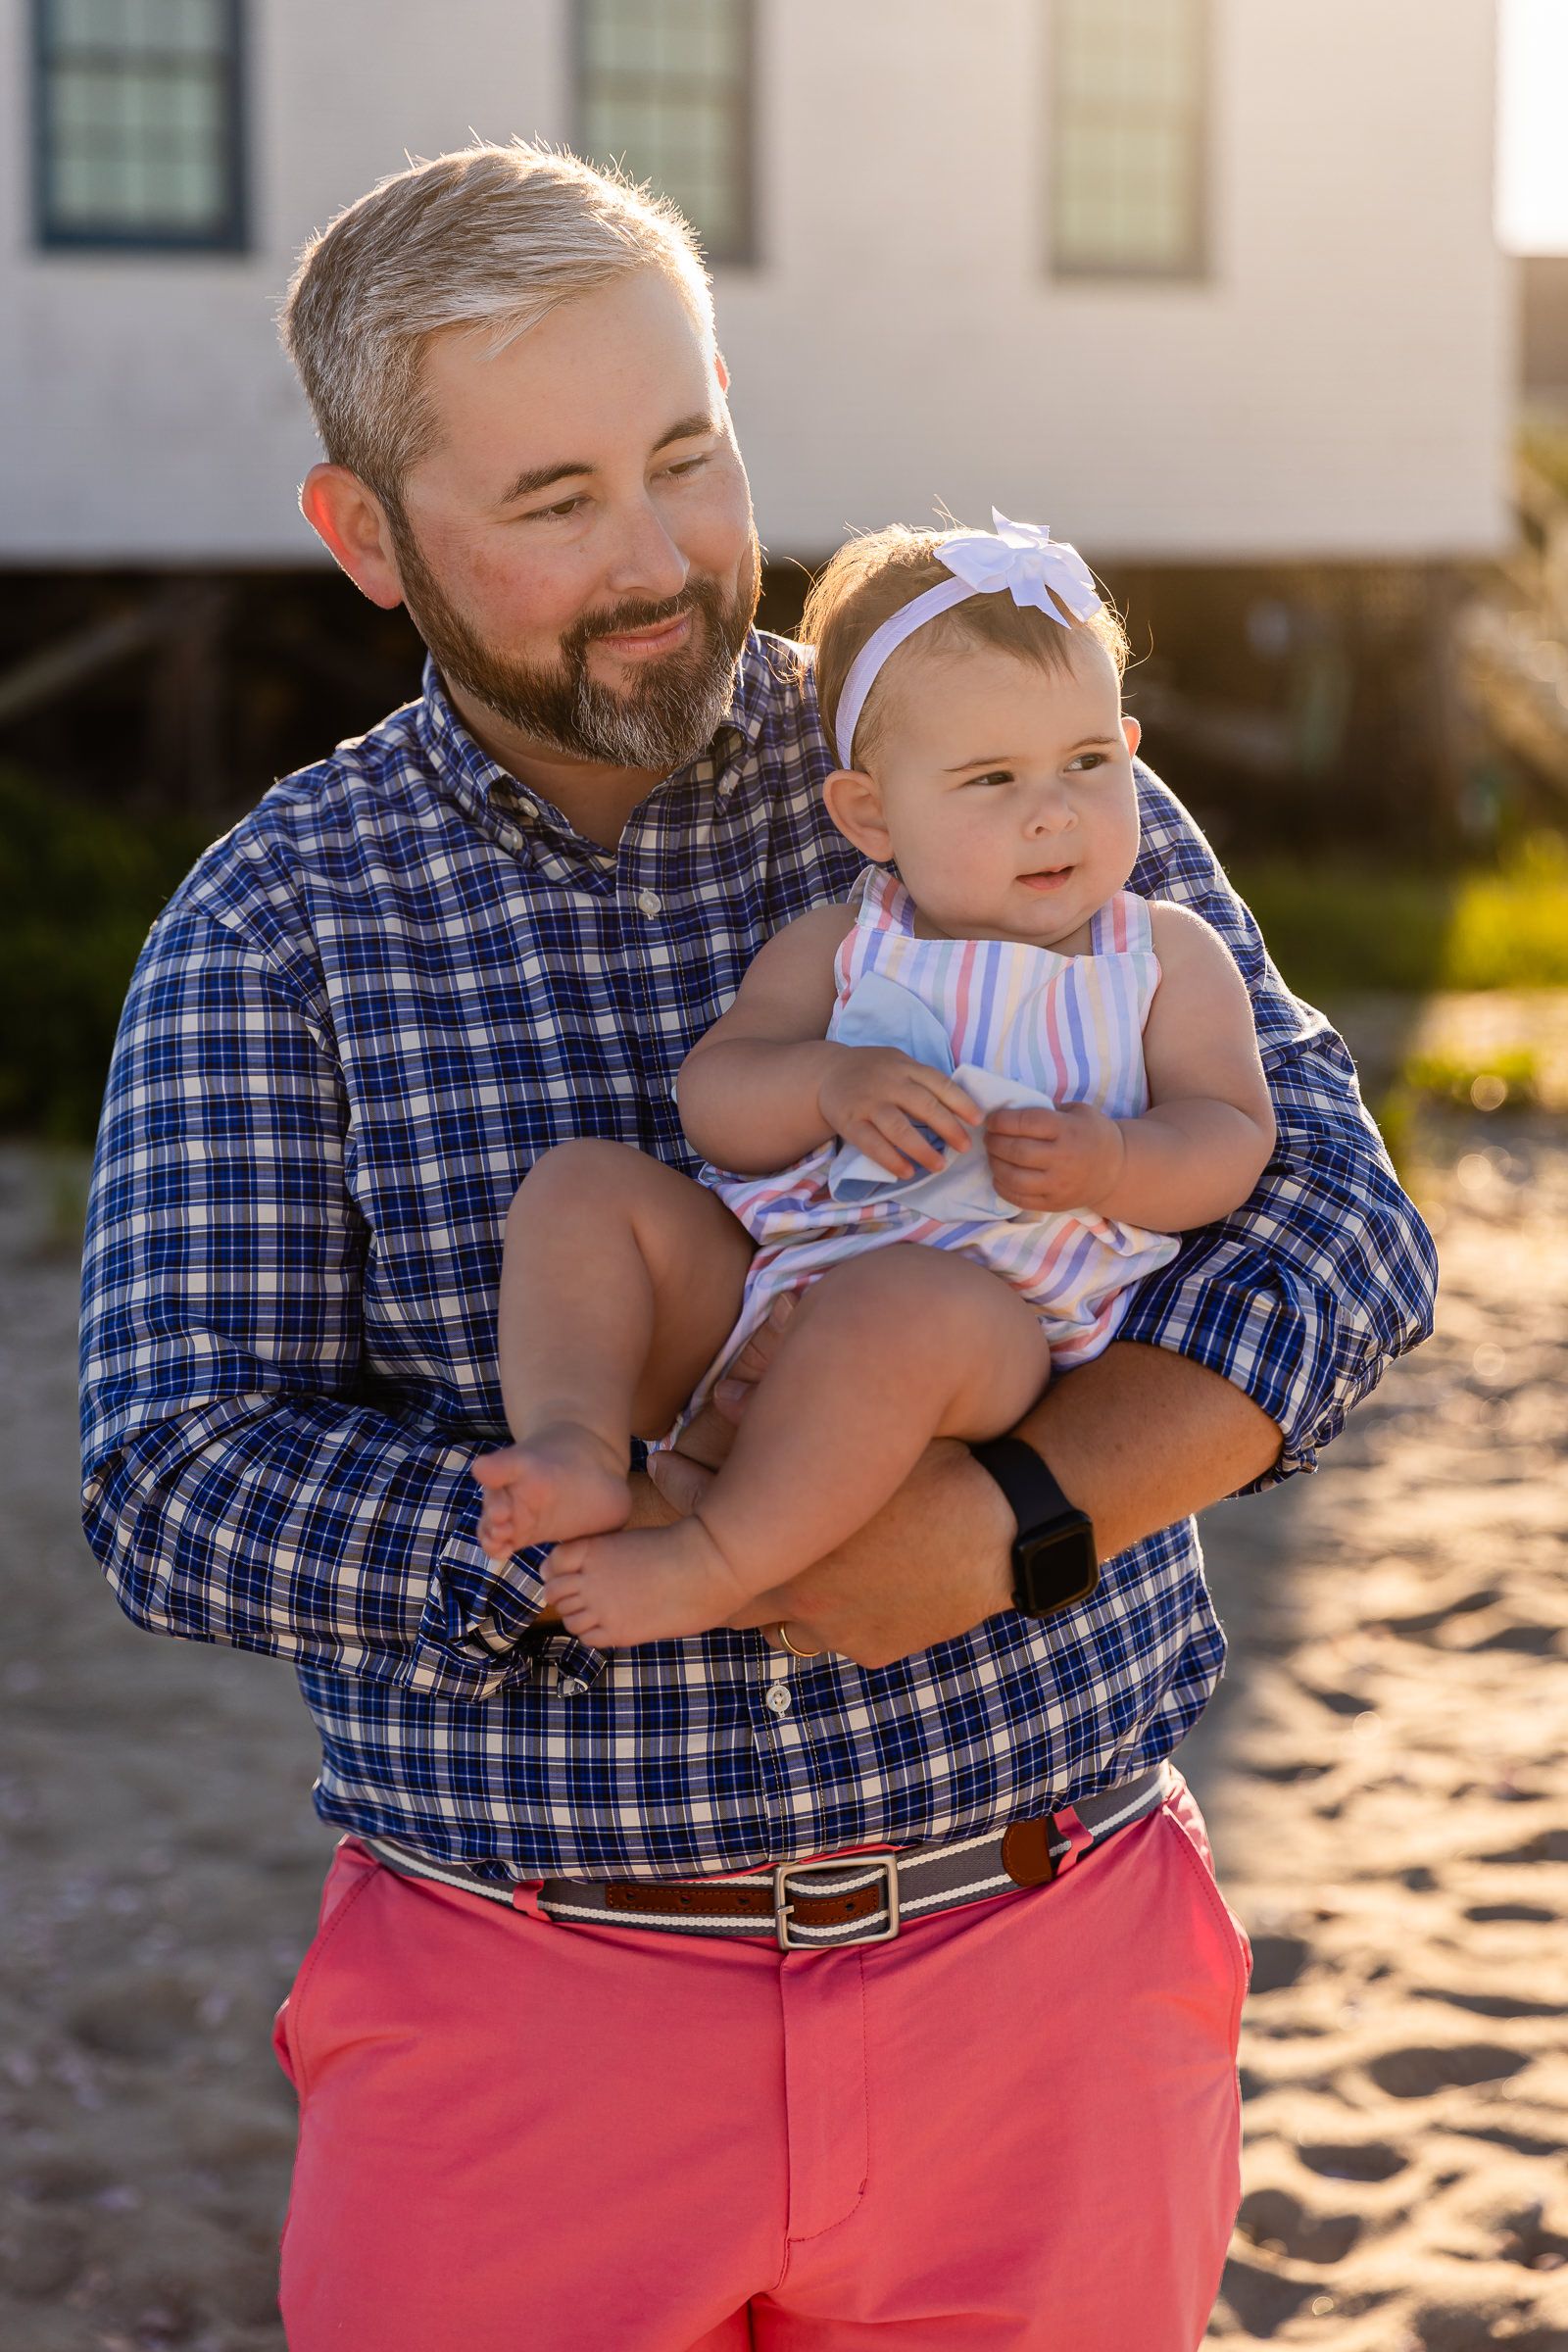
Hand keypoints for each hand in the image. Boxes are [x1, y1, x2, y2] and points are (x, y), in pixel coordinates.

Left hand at [530, 1468, 681, 1626]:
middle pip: (553, 1593)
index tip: (567, 1575)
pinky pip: (588, 1638)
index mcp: (593, 1549)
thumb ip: (608, 1557)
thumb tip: (598, 1574)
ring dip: (579, 1617)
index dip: (555, 1571)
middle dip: (564, 1596)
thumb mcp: (632, 1542)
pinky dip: (593, 1634)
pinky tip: (611, 1626)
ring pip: (568, 1619)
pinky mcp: (618, 1631)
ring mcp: (602, 1607)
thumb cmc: (679, 1548)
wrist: (706, 1566)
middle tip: (584, 1597)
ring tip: (600, 1614)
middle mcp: (590, 1579)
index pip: (551, 1564)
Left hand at [647, 1302, 1015, 1666]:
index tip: (666, 1460)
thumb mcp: (864, 1426)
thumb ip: (785, 1404)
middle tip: (706, 1522)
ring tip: (778, 1552)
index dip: (680, 1480)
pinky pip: (832, 1634)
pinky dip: (830, 1611)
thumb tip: (727, 1384)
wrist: (1015, 1523)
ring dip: (772, 1589)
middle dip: (714, 1552)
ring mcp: (838, 1630)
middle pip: (723, 1585)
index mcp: (788, 1538)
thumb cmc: (942, 1459)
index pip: (701, 1510)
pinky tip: (845, 1580)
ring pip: (777, 1620)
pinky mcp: (876, 1648)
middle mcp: (801, 1595)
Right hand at [818, 1046, 981, 1179]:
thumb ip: (923, 1080)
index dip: (961, 1102)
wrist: (827, 1072)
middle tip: (965, 1148)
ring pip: (899, 1128)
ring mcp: (868, 1103)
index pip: (939, 1084)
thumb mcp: (899, 1063)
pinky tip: (907, 1172)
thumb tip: (960, 1107)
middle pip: (923, 1106)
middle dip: (948, 1128)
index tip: (979, 1121)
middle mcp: (888, 1083)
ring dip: (922, 1149)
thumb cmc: (874, 1071)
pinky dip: (891, 1159)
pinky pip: (872, 1144)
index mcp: (906, 1067)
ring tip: (940, 1166)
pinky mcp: (849, 1122)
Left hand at [985, 1103, 1124, 1214]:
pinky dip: (1002, 1187)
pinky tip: (999, 1176)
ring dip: (995, 1164)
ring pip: (1013, 1177)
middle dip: (994, 1142)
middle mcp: (1063, 1159)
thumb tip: (1010, 1108)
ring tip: (992, 1155)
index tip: (991, 1119)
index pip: (1026, 1123)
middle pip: (1016, 1151)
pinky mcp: (1053, 1204)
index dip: (1002, 1120)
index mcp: (1068, 1130)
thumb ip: (1046, 1109)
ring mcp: (1058, 1185)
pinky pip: (1019, 1199)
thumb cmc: (1092, 1134)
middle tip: (988, 1137)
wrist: (1116, 1170)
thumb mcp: (1077, 1111)